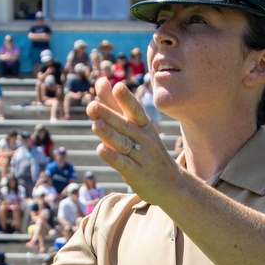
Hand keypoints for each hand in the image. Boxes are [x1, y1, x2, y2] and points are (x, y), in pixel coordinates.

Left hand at [85, 78, 175, 198]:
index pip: (135, 110)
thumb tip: (100, 80)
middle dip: (109, 115)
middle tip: (92, 106)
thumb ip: (115, 104)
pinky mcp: (136, 174)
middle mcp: (144, 139)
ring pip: (123, 143)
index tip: (117, 86)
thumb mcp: (135, 126)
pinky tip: (101, 149)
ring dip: (109, 134)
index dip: (126, 99)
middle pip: (124, 125)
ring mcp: (141, 156)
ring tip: (95, 124)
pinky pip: (123, 164)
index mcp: (144, 125)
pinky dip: (112, 156)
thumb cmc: (148, 150)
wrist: (172, 183)